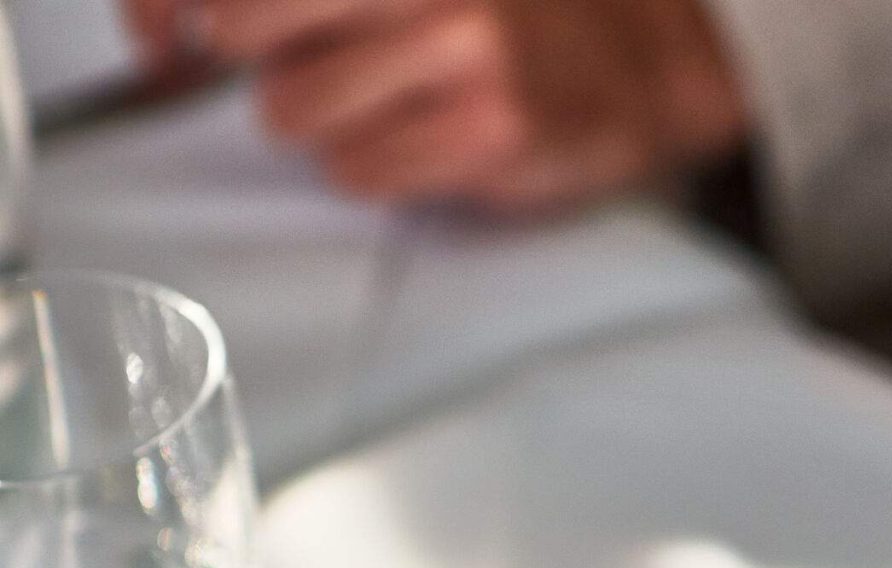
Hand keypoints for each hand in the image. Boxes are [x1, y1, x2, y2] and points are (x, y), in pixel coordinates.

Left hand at [128, 0, 748, 210]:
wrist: (645, 65)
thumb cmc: (514, 16)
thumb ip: (325, 0)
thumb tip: (193, 24)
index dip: (189, 11)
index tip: (191, 36)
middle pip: (243, 29)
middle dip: (263, 60)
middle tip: (312, 67)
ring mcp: (465, 49)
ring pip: (294, 112)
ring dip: (324, 124)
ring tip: (387, 109)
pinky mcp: (492, 129)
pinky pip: (362, 171)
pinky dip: (378, 169)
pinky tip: (429, 144)